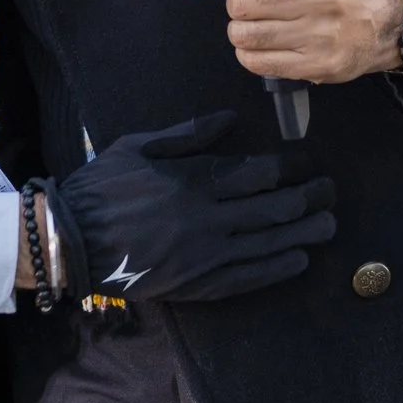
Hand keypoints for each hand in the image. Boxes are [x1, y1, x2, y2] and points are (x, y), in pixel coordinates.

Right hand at [43, 114, 335, 304]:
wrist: (73, 242)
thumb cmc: (101, 188)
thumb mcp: (138, 147)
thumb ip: (187, 135)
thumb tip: (229, 119)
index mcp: (192, 181)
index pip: (259, 173)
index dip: (292, 167)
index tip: (309, 162)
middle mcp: (207, 219)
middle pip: (275, 209)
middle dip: (310, 199)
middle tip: (329, 191)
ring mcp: (206, 255)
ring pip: (271, 244)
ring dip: (306, 233)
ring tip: (329, 225)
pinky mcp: (200, 283)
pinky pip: (251, 277)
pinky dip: (280, 267)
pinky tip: (300, 259)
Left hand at [186, 0, 402, 84]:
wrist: (388, 22)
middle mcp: (319, 0)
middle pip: (241, 6)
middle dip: (238, 7)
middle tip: (252, 7)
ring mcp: (319, 36)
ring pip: (246, 35)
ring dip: (242, 32)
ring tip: (258, 27)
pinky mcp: (318, 65)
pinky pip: (259, 63)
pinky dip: (250, 55)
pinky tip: (263, 47)